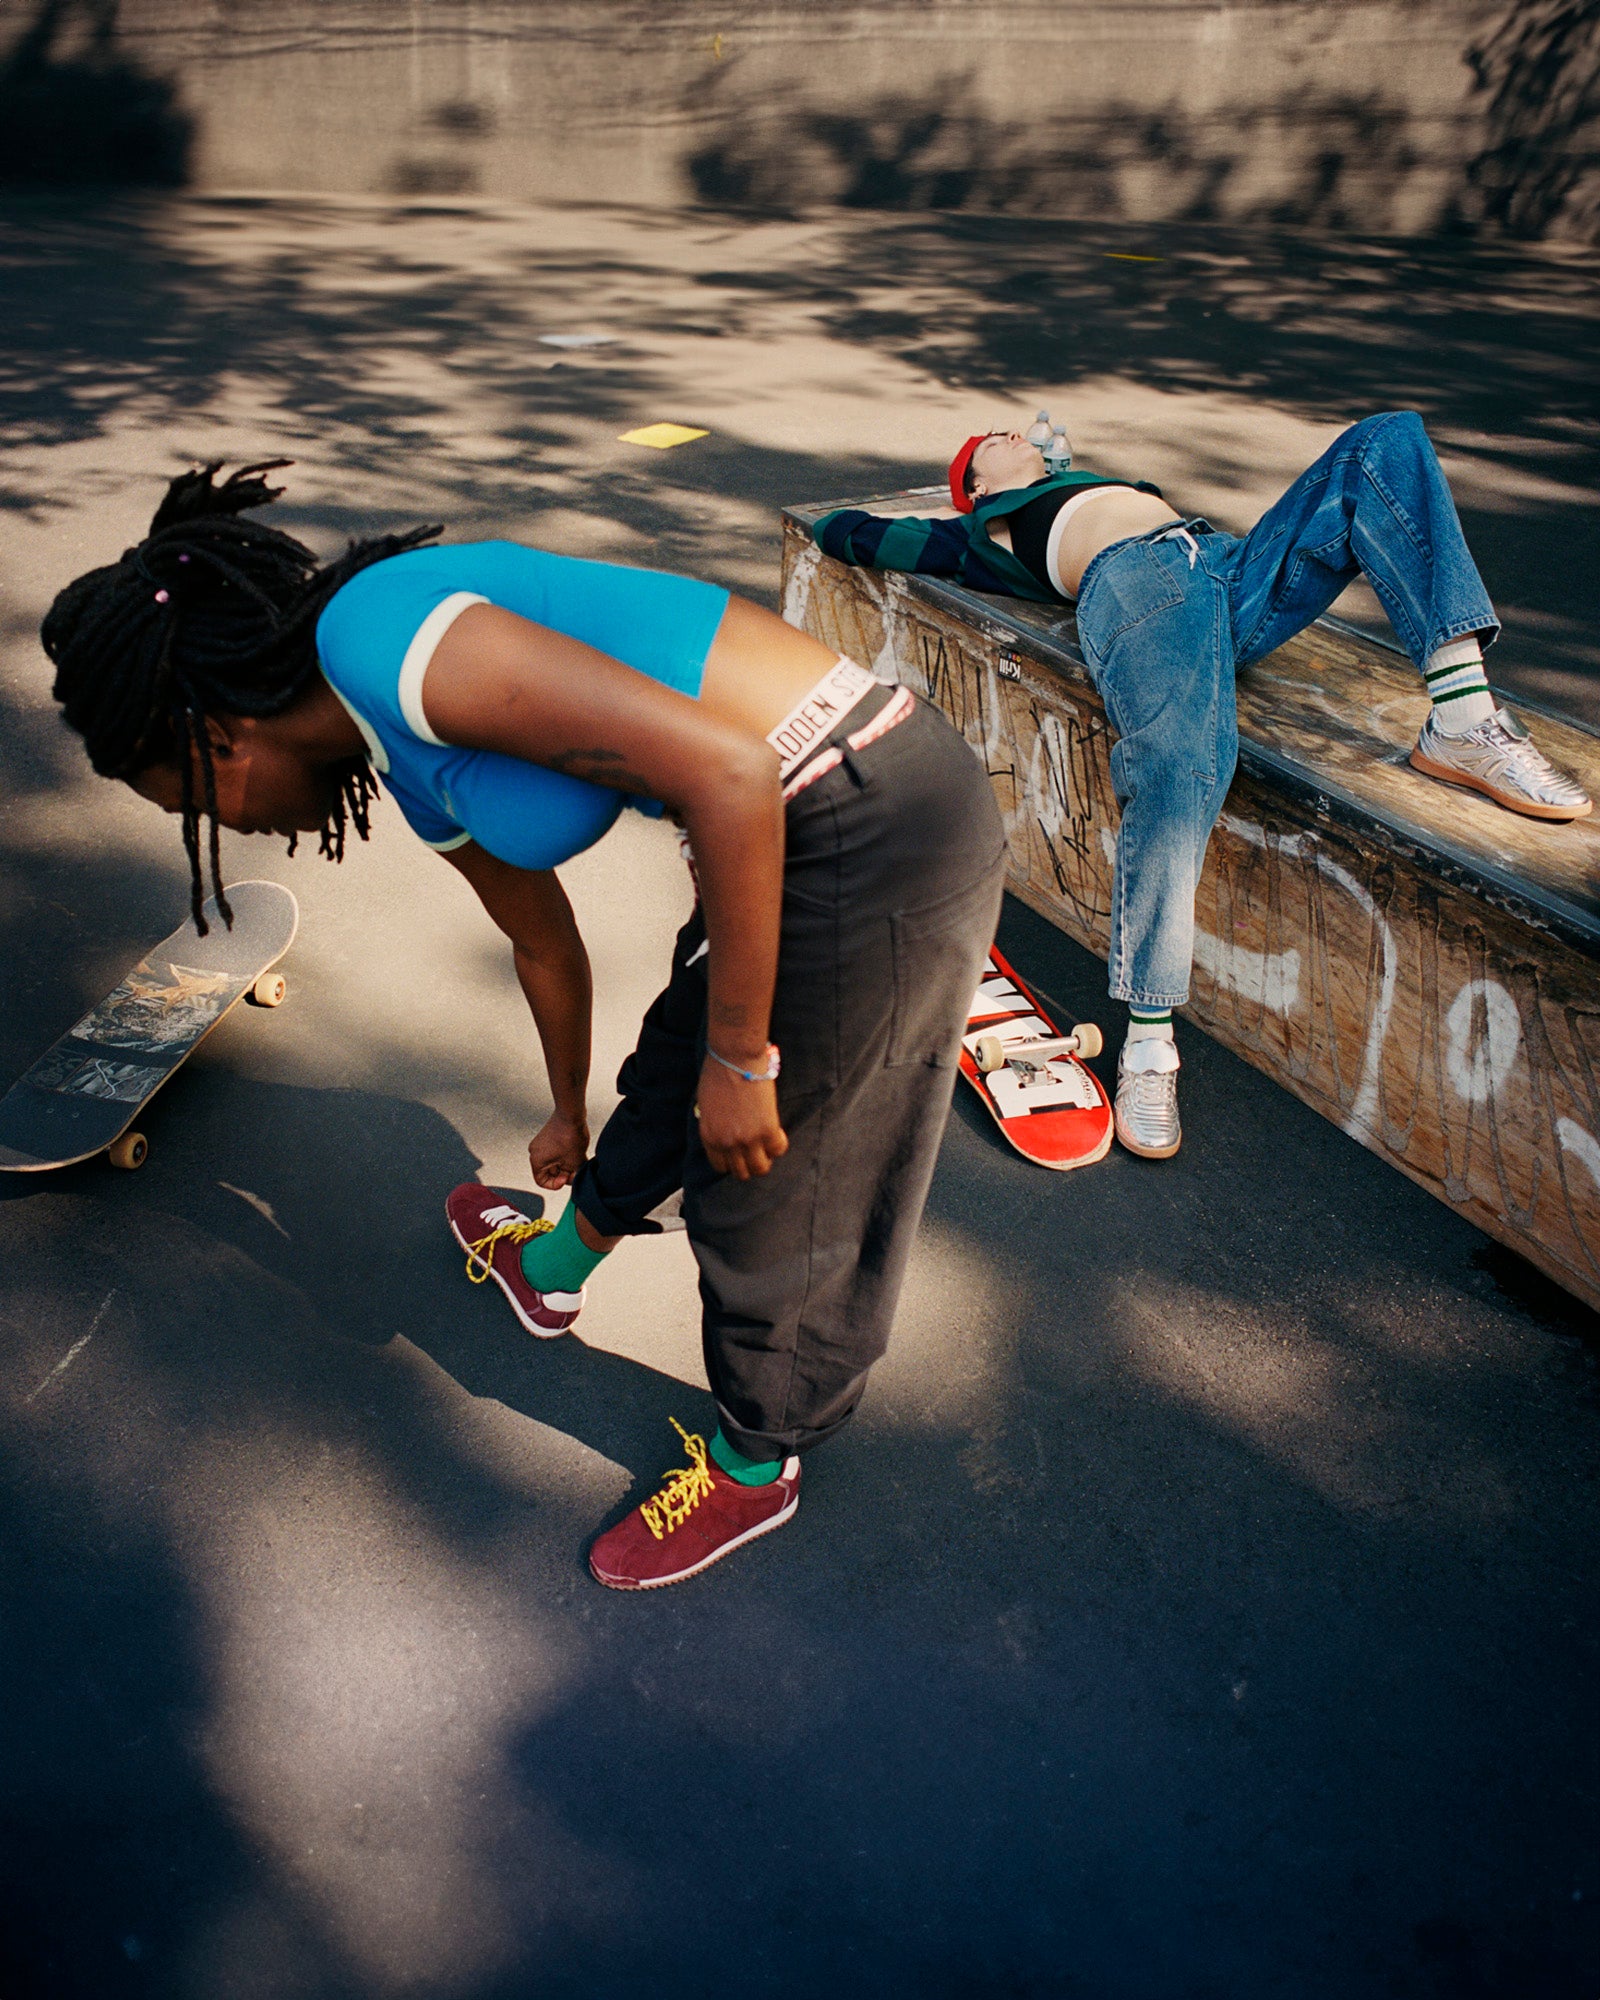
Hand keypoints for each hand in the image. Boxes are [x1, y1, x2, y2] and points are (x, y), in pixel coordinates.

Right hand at [527, 1109, 588, 1189]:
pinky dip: (565, 1156)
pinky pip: (554, 1153)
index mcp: (536, 1161)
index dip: (556, 1184)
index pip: (542, 1182)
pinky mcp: (547, 1137)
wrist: (571, 1113)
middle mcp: (534, 1152)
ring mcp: (540, 1144)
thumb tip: (574, 1179)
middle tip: (576, 1170)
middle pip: (549, 1172)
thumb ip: (574, 1176)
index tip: (567, 1178)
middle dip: (564, 1173)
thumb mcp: (575, 1162)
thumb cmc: (570, 1135)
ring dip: (565, 1164)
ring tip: (577, 1160)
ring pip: (553, 1162)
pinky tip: (576, 1153)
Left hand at [695, 1057, 787, 1180]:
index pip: (720, 1167)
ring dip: (766, 1159)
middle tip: (757, 1150)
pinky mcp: (767, 1129)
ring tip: (768, 1144)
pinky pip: (778, 1149)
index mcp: (709, 1136)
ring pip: (761, 1168)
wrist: (734, 1057)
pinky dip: (779, 1143)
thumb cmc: (718, 1073)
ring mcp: (747, 1139)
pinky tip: (777, 1130)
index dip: (732, 1162)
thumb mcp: (705, 1105)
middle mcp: (727, 1142)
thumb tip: (724, 1133)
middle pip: (741, 1172)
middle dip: (749, 1164)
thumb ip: (713, 1124)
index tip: (740, 1153)